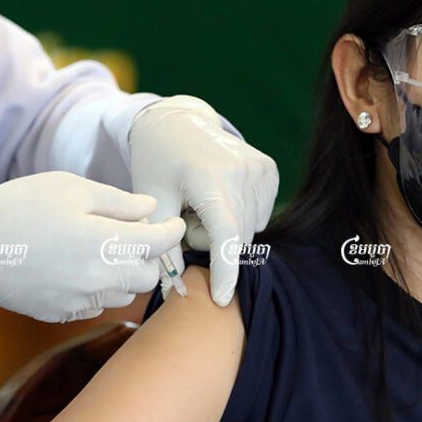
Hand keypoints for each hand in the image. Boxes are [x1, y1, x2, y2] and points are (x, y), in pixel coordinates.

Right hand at [0, 171, 184, 322]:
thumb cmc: (20, 207)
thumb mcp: (71, 188)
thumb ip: (118, 202)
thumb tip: (150, 211)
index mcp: (105, 244)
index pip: (159, 244)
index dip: (171, 231)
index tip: (171, 223)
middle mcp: (99, 280)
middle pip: (146, 276)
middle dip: (147, 256)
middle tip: (133, 235)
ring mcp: (79, 301)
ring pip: (123, 294)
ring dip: (123, 274)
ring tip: (102, 251)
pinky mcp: (61, 314)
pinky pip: (95, 304)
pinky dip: (97, 288)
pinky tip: (76, 268)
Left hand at [129, 95, 278, 305]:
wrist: (177, 122)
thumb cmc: (158, 164)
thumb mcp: (151, 202)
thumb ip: (163, 244)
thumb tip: (177, 286)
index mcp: (208, 178)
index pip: (225, 235)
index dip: (224, 271)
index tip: (221, 298)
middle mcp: (241, 171)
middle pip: (235, 238)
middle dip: (210, 241)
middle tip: (185, 217)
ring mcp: (260, 168)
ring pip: (249, 231)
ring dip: (224, 230)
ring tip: (200, 204)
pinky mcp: (269, 170)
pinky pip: (259, 216)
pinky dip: (238, 216)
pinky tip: (219, 197)